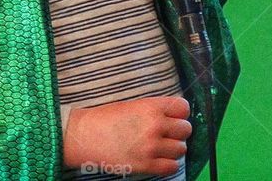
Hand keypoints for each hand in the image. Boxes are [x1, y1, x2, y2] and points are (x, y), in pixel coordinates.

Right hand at [63, 96, 191, 175]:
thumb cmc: (107, 118)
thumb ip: (155, 109)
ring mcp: (151, 146)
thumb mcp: (134, 105)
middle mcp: (155, 125)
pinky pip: (172, 167)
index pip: (183, 108)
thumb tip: (174, 116)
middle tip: (167, 135)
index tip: (174, 118)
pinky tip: (160, 160)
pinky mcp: (145, 165)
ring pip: (181, 149)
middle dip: (178, 132)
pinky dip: (169, 165)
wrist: (85, 136)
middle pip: (186, 129)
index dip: (180, 113)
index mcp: (152, 107)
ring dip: (173, 149)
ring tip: (161, 148)